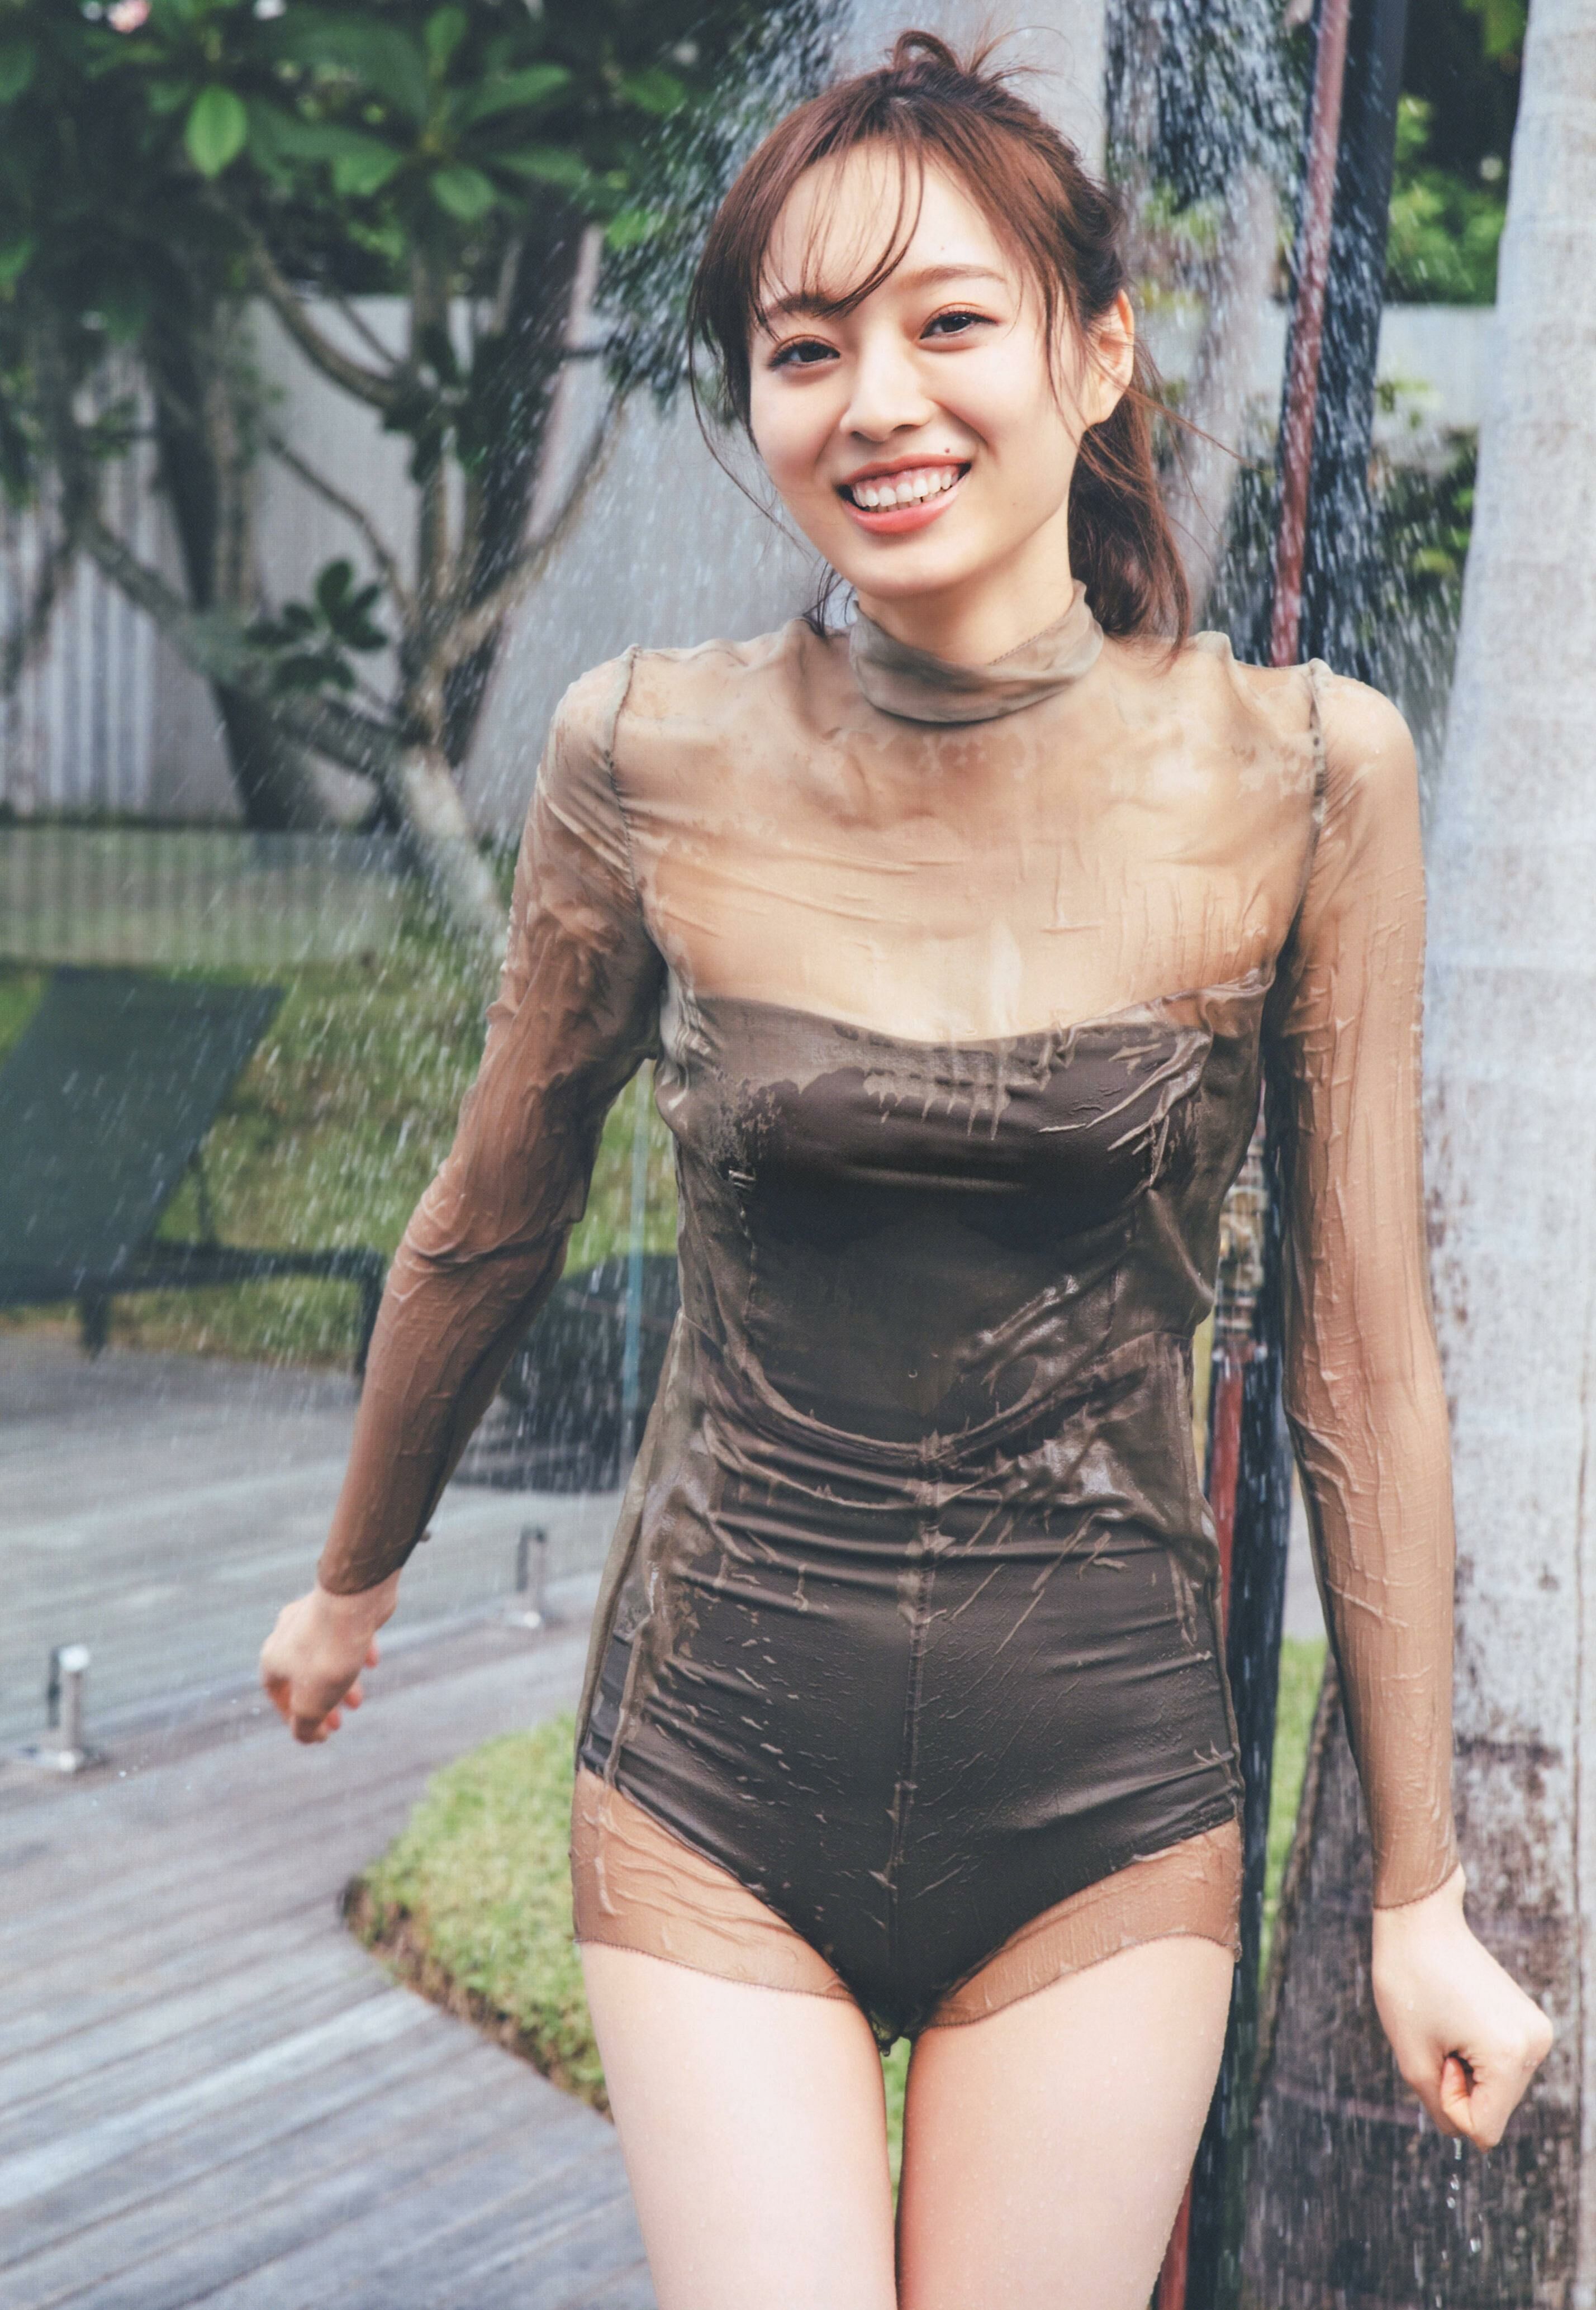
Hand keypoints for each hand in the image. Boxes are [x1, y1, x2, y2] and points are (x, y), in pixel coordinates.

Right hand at [259, 1572, 399, 1744]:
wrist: (354, 1598)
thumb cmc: (329, 1654)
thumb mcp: (312, 1704)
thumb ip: (305, 1726)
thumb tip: (306, 1737)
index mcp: (273, 1657)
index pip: (276, 1692)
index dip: (291, 1716)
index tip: (313, 1731)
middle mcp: (288, 1633)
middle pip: (302, 1676)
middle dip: (321, 1702)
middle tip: (338, 1723)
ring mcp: (314, 1615)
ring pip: (325, 1656)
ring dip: (340, 1682)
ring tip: (358, 1701)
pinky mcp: (341, 1604)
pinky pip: (346, 1634)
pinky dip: (356, 1651)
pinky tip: (372, 1661)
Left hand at [1371, 1863, 1553, 2148]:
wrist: (1420, 1920)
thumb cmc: (1408, 1982)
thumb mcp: (1412, 2060)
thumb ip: (1441, 2109)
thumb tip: (1467, 2133)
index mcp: (1510, 2056)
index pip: (1483, 2130)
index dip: (1449, 2102)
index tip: (1436, 2056)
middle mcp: (1536, 2045)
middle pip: (1494, 2109)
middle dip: (1459, 2085)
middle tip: (1438, 2033)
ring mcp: (1537, 2030)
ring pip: (1498, 2089)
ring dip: (1468, 2069)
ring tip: (1448, 2022)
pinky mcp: (1530, 2020)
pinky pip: (1502, 2065)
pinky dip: (1477, 2054)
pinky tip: (1459, 2018)